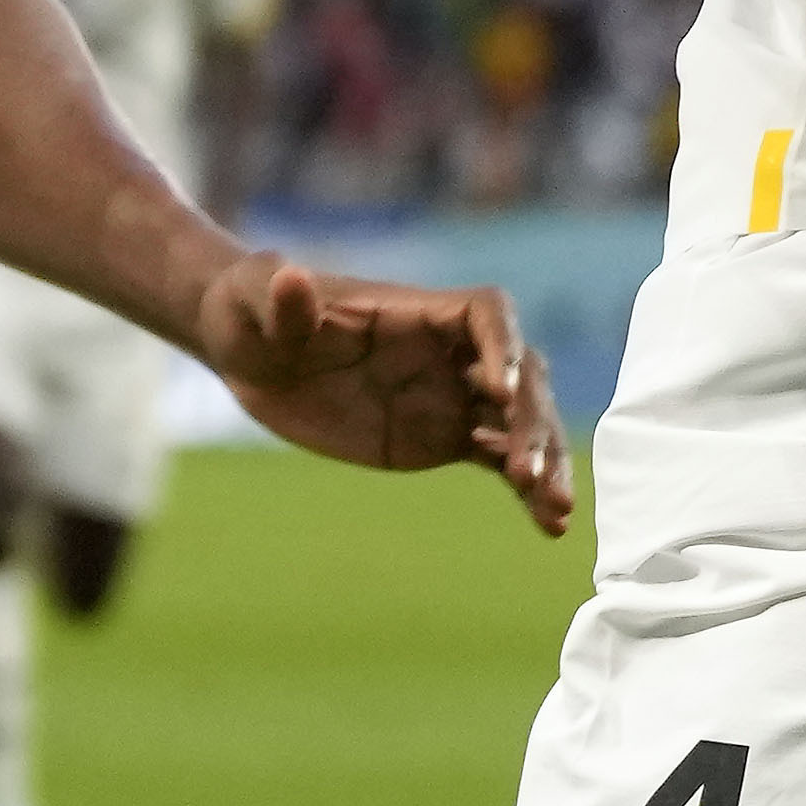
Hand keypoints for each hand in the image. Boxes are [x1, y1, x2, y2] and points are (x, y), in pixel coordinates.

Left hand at [199, 256, 579, 536]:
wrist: (250, 355)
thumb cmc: (252, 309)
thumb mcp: (254, 301)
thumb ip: (280, 300)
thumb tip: (290, 279)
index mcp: (415, 311)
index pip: (485, 313)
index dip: (502, 345)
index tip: (499, 392)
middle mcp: (447, 351)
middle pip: (518, 373)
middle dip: (530, 419)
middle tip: (524, 472)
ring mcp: (450, 396)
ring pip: (519, 422)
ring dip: (544, 458)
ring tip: (555, 510)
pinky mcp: (442, 437)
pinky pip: (498, 459)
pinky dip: (526, 489)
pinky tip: (547, 526)